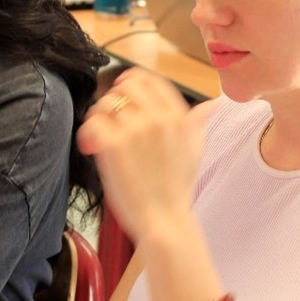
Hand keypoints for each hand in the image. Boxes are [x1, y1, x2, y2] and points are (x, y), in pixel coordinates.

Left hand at [77, 69, 208, 241]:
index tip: (124, 99)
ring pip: (105, 103)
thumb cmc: (176, 190)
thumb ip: (197, 123)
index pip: (149, 79)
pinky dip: (88, 133)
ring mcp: (135, 130)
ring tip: (100, 136)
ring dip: (99, 117)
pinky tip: (92, 147)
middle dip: (114, 99)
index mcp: (178, 116)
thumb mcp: (195, 151)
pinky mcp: (113, 145)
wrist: (165, 220)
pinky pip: (92, 122)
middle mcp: (157, 118)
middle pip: (124, 85)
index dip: (132, 85)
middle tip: (110, 118)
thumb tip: (211, 105)